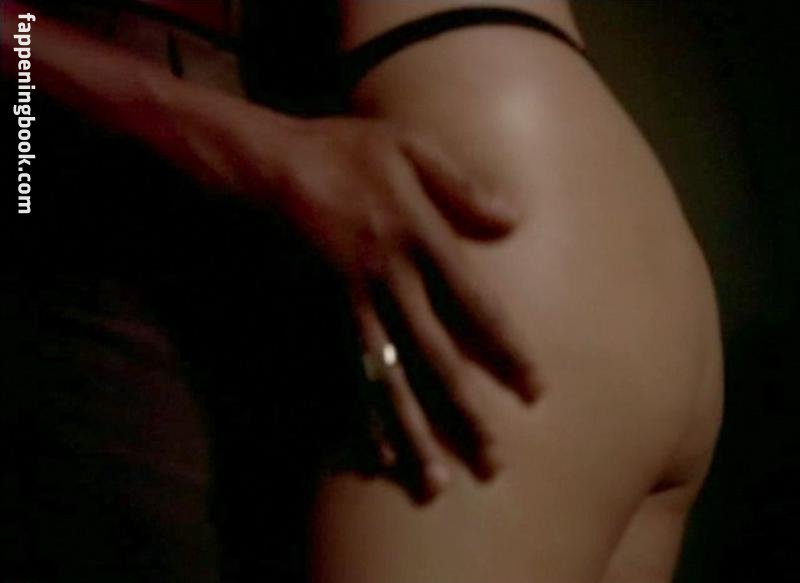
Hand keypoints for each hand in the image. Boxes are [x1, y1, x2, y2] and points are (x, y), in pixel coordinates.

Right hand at [261, 117, 535, 498]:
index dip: (508, 351)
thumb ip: (462, 185)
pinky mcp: (319, 315)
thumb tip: (517, 219)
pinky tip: (374, 454)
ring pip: (389, 379)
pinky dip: (359, 416)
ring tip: (435, 483)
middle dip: (467, 413)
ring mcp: (351, 304)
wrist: (263, 167)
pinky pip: (342, 374)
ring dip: (414, 432)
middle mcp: (390, 281)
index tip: (535, 392)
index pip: (477, 307)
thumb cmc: (340, 150)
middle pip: (437, 358)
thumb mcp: (408, 146)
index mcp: (420, 238)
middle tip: (494, 464)